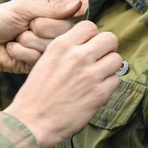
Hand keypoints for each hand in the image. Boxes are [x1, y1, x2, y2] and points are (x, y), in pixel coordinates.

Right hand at [5, 20, 119, 147]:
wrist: (31, 122)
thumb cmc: (35, 95)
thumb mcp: (44, 62)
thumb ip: (65, 51)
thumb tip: (86, 46)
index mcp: (61, 46)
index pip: (90, 26)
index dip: (92, 36)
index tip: (88, 46)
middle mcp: (78, 56)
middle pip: (110, 39)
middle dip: (106, 48)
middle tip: (99, 59)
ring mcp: (90, 75)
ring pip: (116, 59)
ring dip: (109, 67)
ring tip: (98, 76)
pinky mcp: (100, 94)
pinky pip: (116, 80)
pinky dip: (109, 85)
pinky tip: (96, 90)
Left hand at [12, 12, 82, 56]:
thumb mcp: (23, 7)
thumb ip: (52, 8)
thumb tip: (80, 5)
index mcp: (53, 7)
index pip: (78, 9)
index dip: (70, 13)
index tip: (53, 14)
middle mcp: (54, 27)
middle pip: (67, 29)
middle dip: (41, 27)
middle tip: (25, 25)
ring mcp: (48, 46)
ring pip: (53, 46)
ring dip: (28, 40)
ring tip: (17, 37)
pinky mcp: (40, 63)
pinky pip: (40, 59)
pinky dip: (21, 52)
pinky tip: (12, 48)